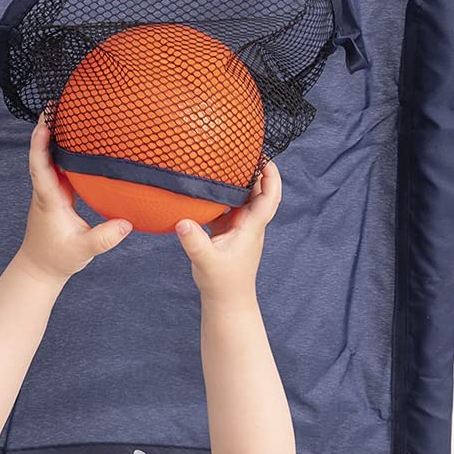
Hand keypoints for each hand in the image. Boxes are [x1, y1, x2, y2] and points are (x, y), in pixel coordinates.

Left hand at [13, 120, 131, 284]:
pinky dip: (64, 151)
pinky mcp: (56, 195)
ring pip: (49, 159)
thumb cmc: (57, 259)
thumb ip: (104, 237)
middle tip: (58, 103)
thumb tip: (127, 224)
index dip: (40, 144)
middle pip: (42, 154)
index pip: (40, 167)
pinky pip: (58, 168)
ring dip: (55, 137)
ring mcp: (50, 192)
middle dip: (47, 128)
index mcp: (49, 200)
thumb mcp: (83, 250)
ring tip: (68, 113)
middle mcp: (46, 191)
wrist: (40, 269)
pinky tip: (77, 141)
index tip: (46, 123)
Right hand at [175, 160, 281, 304]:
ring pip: (244, 199)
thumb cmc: (222, 284)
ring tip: (227, 162)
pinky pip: (228, 208)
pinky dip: (223, 195)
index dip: (271, 177)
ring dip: (239, 182)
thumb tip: (182, 221)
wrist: (226, 302)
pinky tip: (210, 187)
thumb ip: (194, 241)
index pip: (268, 198)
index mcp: (251, 227)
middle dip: (255, 171)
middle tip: (243, 151)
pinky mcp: (228, 233)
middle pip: (258, 192)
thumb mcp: (206, 261)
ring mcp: (239, 228)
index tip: (265, 159)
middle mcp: (249, 225)